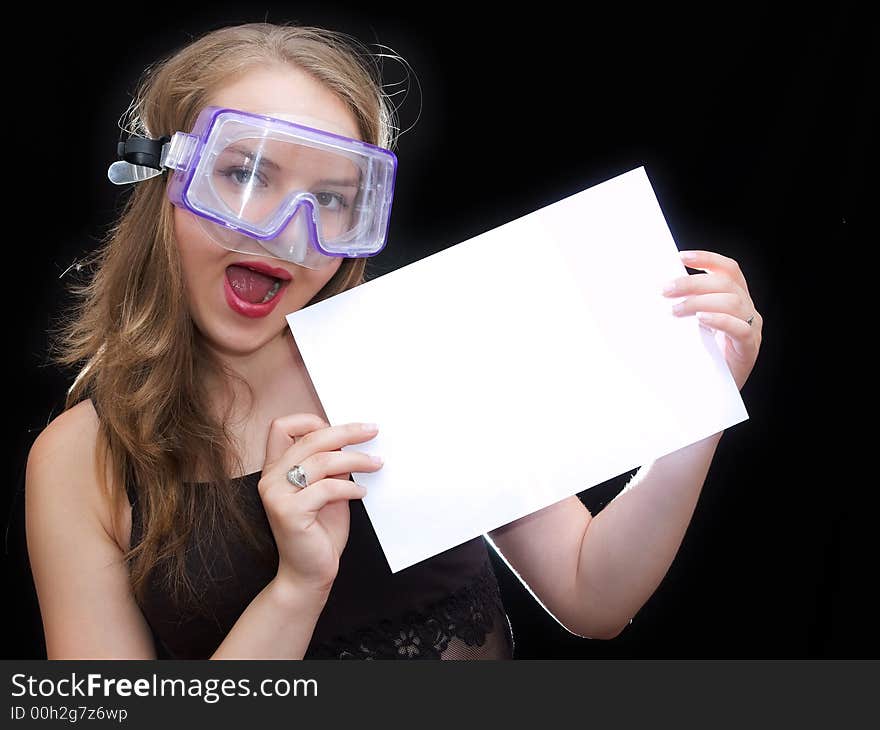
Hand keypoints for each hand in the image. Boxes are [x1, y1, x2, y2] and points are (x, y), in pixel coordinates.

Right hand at [258, 414, 382, 593]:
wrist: (309, 573)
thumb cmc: (319, 532)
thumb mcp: (328, 490)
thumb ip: (332, 466)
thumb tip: (352, 440)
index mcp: (275, 469)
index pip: (282, 427)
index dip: (311, 421)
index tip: (343, 429)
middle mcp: (270, 478)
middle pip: (309, 438)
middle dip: (346, 432)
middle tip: (372, 431)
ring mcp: (276, 495)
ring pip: (321, 461)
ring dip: (356, 459)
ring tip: (376, 465)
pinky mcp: (289, 512)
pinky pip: (327, 488)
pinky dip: (350, 487)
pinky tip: (361, 493)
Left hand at [662, 249, 762, 390]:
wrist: (714, 392)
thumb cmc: (701, 355)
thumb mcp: (692, 326)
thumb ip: (686, 308)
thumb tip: (658, 292)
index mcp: (735, 298)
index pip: (728, 269)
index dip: (707, 258)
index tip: (680, 256)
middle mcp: (747, 308)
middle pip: (725, 284)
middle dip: (692, 283)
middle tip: (665, 290)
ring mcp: (752, 327)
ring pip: (732, 302)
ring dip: (700, 302)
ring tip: (675, 310)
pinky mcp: (750, 347)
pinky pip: (741, 328)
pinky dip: (720, 320)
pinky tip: (701, 320)